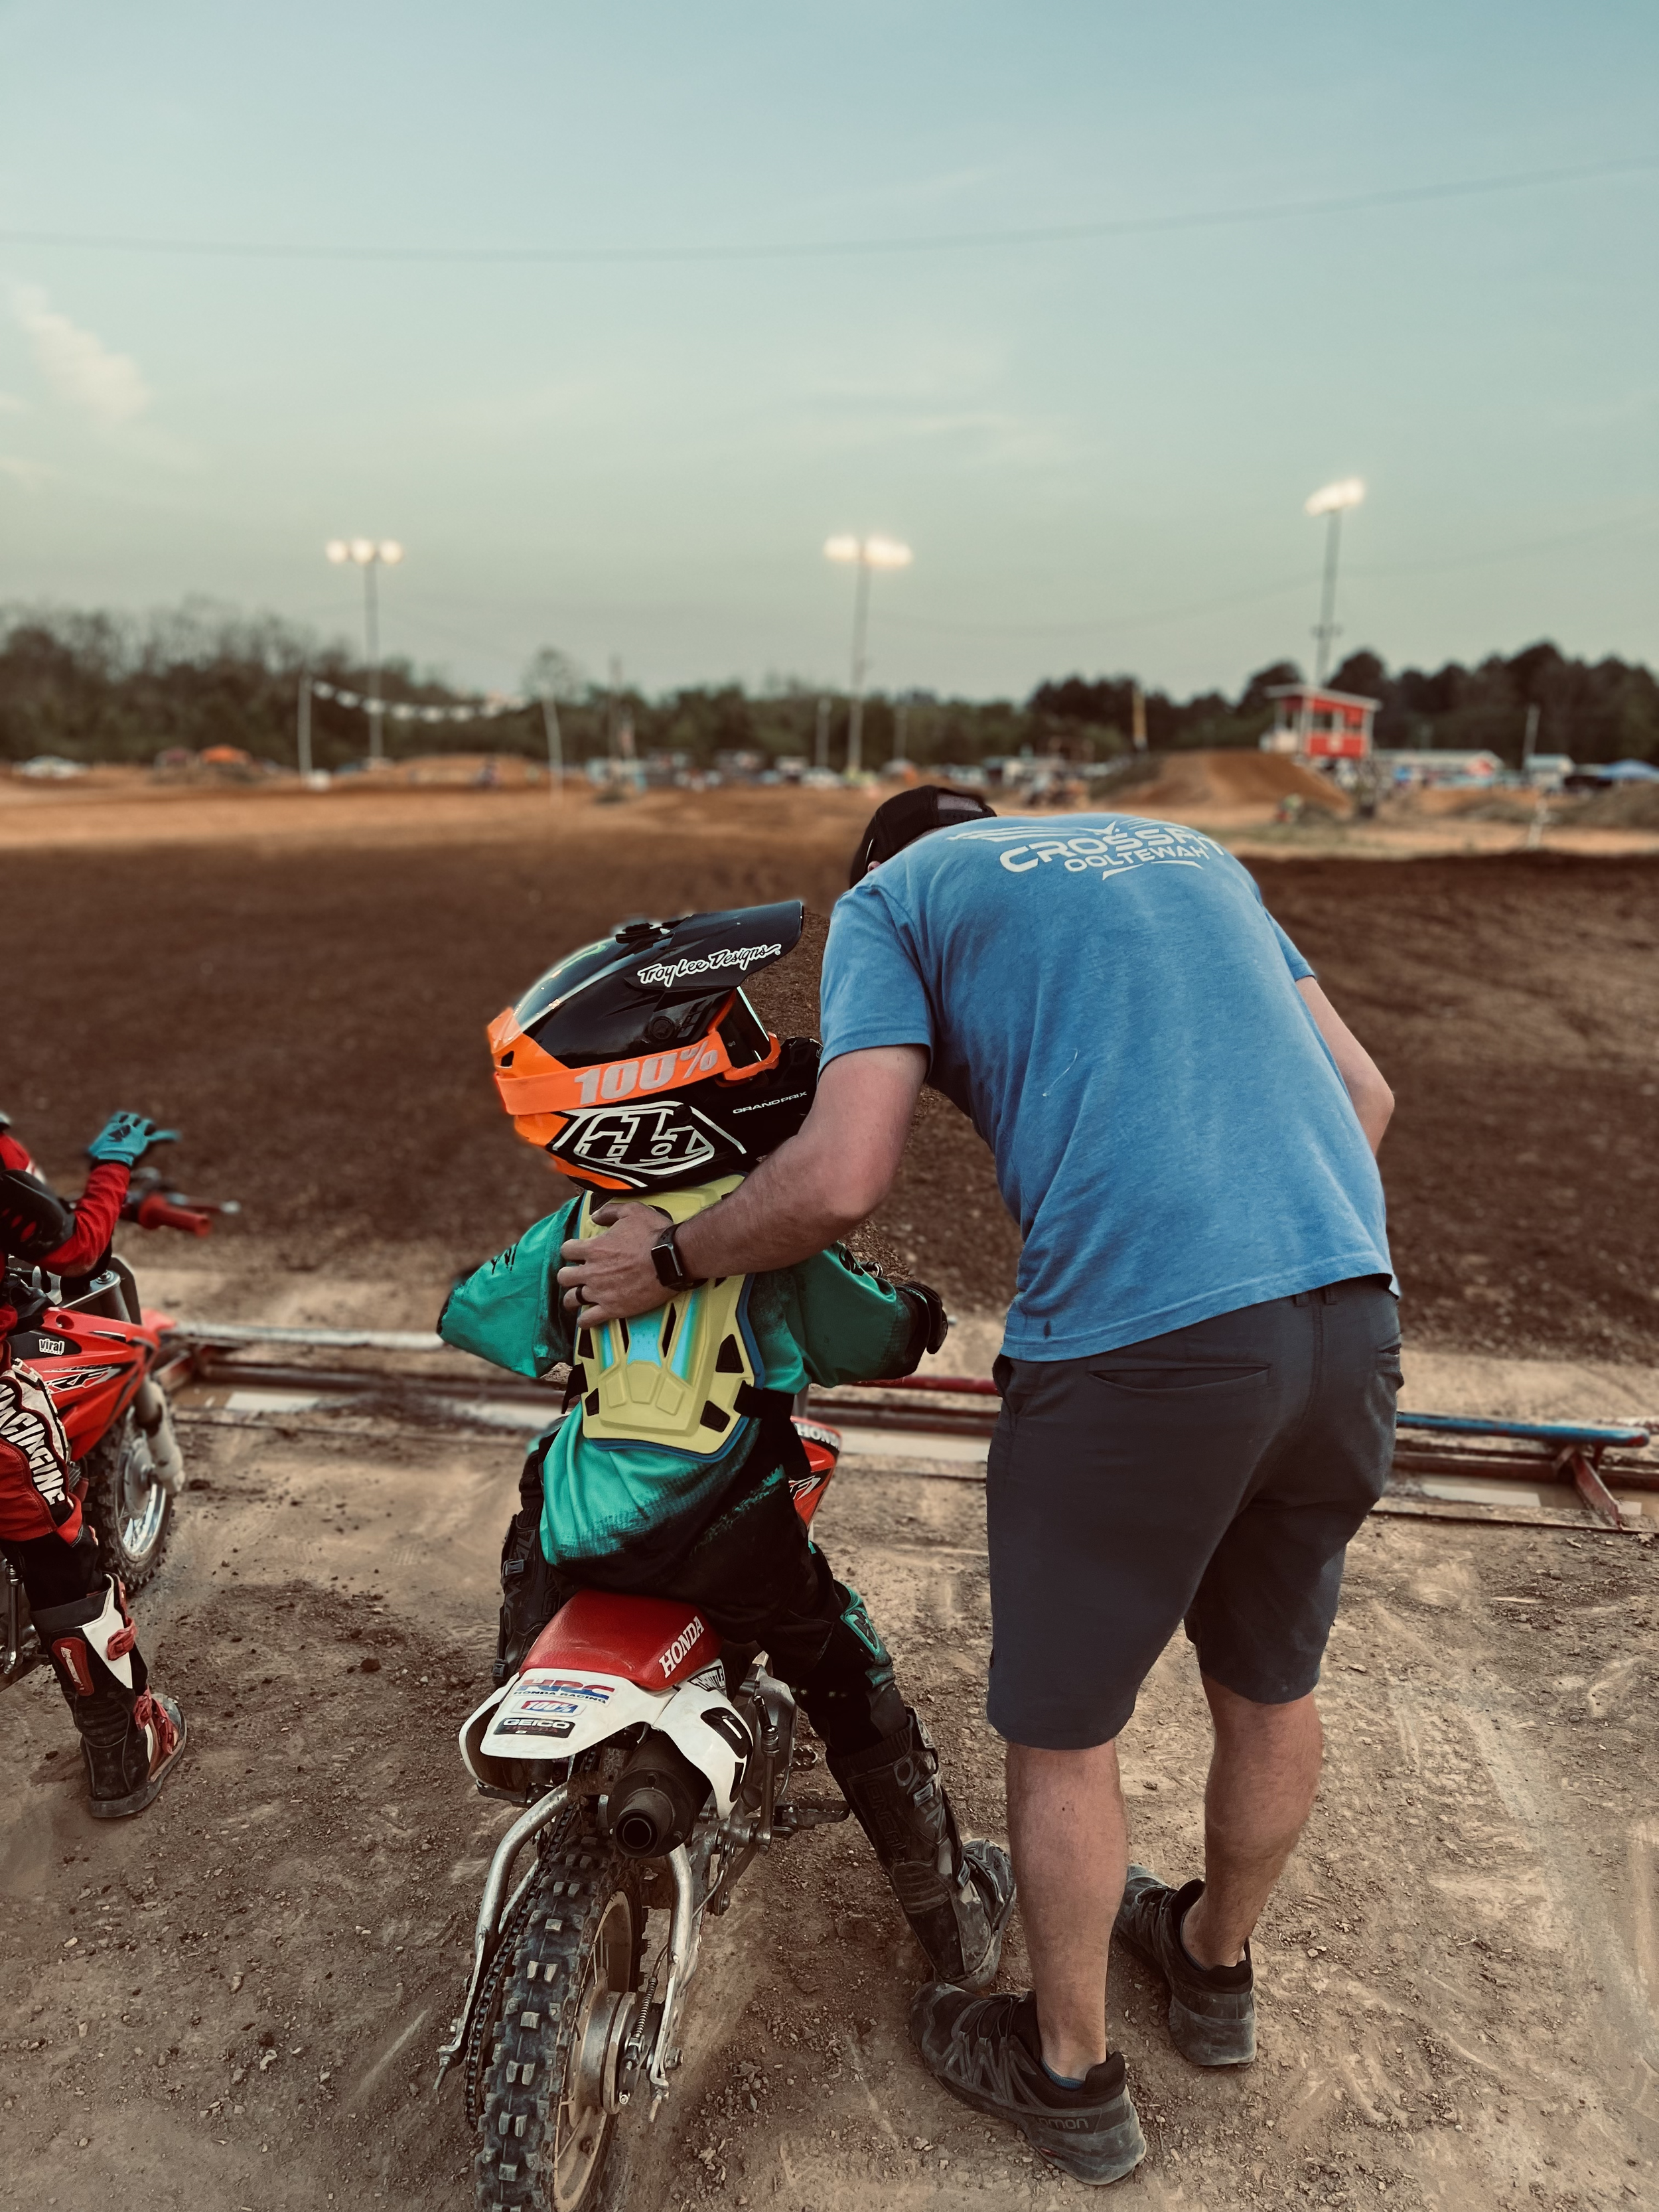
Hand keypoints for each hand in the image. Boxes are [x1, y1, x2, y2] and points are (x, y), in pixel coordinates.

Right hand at [87, 1112, 178, 1166]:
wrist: (110, 1162)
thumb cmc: (98, 1159)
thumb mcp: (89, 1153)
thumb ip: (85, 1152)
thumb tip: (79, 1153)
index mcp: (112, 1126)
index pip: (120, 1115)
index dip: (123, 1119)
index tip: (123, 1124)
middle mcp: (126, 1126)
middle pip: (135, 1118)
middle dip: (137, 1124)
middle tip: (138, 1134)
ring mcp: (137, 1133)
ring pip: (147, 1124)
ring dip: (149, 1129)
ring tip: (149, 1136)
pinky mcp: (146, 1142)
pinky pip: (159, 1137)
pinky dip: (167, 1137)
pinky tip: (175, 1137)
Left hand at [556, 1203, 669, 1328]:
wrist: (672, 1260)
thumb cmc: (654, 1235)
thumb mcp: (632, 1211)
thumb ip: (610, 1211)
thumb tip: (596, 1216)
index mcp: (594, 1248)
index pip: (566, 1250)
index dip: (571, 1250)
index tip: (578, 1253)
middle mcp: (592, 1271)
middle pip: (564, 1277)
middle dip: (569, 1275)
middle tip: (577, 1276)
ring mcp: (600, 1292)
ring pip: (571, 1299)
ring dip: (572, 1298)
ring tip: (577, 1299)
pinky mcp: (612, 1308)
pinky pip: (588, 1320)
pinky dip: (584, 1321)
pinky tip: (585, 1320)